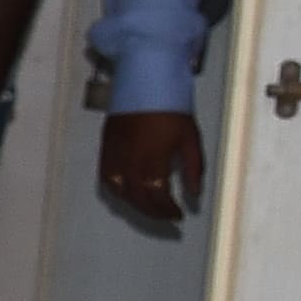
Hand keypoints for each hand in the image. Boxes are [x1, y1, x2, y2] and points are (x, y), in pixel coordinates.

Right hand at [98, 108, 204, 224]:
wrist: (146, 84)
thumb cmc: (169, 107)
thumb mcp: (191, 138)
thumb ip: (194, 169)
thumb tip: (194, 192)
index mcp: (153, 158)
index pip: (158, 195)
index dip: (167, 210)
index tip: (176, 214)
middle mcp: (131, 159)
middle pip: (138, 197)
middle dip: (153, 211)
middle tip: (164, 215)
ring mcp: (116, 154)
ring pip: (120, 190)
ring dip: (135, 203)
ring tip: (147, 206)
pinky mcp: (106, 148)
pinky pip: (106, 177)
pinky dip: (116, 189)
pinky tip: (126, 191)